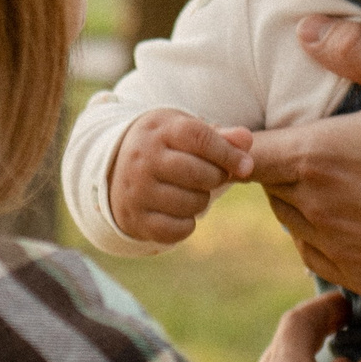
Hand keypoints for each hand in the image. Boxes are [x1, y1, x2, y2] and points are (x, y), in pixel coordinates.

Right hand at [109, 107, 255, 245]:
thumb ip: (219, 136)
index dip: (228, 153)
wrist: (114, 169)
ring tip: (190, 192)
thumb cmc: (163, 147)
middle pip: (199, 174)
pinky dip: (186, 225)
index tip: (246, 166)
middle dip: (216, 178)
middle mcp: (142, 159)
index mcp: (158, 131)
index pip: (199, 138)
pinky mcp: (135, 219)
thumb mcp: (184, 131)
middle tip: (210, 177)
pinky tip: (178, 211)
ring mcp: (136, 190)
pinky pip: (177, 230)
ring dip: (201, 201)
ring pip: (191, 204)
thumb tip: (246, 139)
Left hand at [245, 18, 360, 306]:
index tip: (233, 134)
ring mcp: (340, 251)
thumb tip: (307, 31)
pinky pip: (319, 256)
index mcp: (322, 157)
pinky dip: (325, 235)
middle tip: (313, 141)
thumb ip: (360, 50)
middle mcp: (320, 210)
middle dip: (280, 163)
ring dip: (301, 199)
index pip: (242, 154)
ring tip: (340, 177)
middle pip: (269, 186)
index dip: (227, 142)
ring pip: (292, 222)